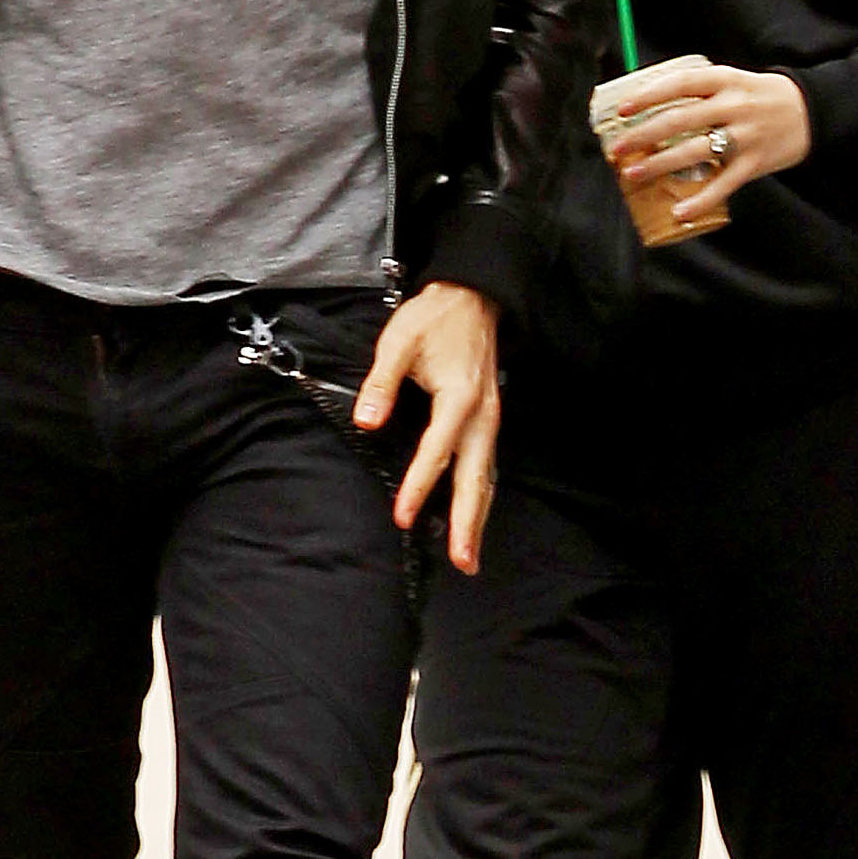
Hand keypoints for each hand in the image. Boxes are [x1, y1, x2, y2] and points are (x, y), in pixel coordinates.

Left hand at [354, 281, 500, 575]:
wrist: (471, 297)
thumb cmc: (434, 318)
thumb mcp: (398, 342)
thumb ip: (381, 384)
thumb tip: (367, 420)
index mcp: (460, 397)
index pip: (437, 451)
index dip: (419, 486)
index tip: (404, 517)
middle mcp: (483, 414)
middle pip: (477, 477)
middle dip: (470, 522)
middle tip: (463, 561)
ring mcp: (490, 419)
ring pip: (487, 476)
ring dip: (478, 517)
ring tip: (470, 556)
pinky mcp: (488, 420)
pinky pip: (486, 464)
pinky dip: (480, 495)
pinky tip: (471, 516)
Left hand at [599, 56, 810, 224]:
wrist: (812, 110)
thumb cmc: (761, 96)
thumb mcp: (733, 81)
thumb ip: (700, 91)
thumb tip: (652, 106)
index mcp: (725, 80)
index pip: (680, 84)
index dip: (648, 95)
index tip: (622, 109)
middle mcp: (733, 105)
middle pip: (679, 120)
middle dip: (642, 136)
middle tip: (617, 150)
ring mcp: (745, 135)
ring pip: (694, 151)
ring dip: (659, 165)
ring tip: (633, 174)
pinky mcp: (755, 163)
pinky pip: (724, 184)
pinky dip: (700, 200)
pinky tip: (679, 211)